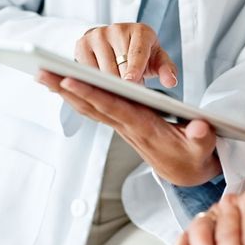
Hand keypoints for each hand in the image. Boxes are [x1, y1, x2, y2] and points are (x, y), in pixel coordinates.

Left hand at [37, 72, 221, 185]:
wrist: (186, 172)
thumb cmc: (194, 155)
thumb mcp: (203, 149)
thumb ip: (202, 137)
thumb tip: (199, 127)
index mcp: (144, 128)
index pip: (113, 108)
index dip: (91, 95)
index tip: (69, 80)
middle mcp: (127, 126)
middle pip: (91, 105)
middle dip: (66, 89)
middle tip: (40, 72)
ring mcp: (121, 125)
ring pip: (88, 107)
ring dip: (64, 92)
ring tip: (42, 74)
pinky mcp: (121, 122)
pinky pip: (94, 108)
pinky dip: (76, 96)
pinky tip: (61, 85)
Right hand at [74, 23, 177, 85]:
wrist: (117, 43)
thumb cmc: (142, 54)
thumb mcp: (158, 60)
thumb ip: (167, 70)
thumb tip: (170, 81)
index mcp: (140, 31)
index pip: (137, 52)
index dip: (134, 67)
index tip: (131, 81)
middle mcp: (117, 29)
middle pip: (118, 64)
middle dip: (123, 83)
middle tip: (128, 94)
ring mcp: (97, 35)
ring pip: (101, 69)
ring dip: (108, 84)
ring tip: (116, 89)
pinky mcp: (82, 44)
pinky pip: (86, 69)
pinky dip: (93, 81)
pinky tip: (100, 85)